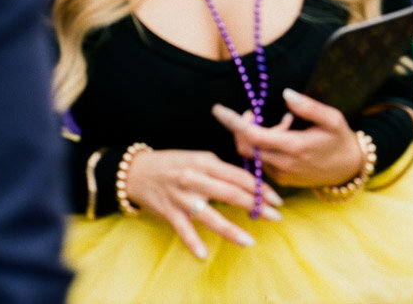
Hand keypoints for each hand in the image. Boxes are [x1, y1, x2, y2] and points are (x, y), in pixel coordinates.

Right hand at [121, 147, 283, 258]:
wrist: (136, 171)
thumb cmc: (174, 164)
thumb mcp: (199, 157)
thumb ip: (222, 168)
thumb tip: (249, 179)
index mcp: (206, 162)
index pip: (239, 176)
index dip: (260, 188)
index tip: (277, 199)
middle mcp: (195, 179)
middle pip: (232, 194)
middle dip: (256, 206)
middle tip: (276, 216)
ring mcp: (182, 198)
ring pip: (211, 216)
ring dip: (232, 230)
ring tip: (250, 241)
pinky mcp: (169, 213)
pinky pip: (184, 230)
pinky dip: (193, 243)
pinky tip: (204, 255)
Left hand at [212, 89, 365, 188]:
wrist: (348, 170)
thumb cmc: (340, 140)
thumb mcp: (332, 118)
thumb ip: (308, 106)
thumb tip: (286, 93)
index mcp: (294, 147)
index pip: (253, 135)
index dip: (234, 122)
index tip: (218, 110)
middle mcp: (282, 164)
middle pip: (245, 146)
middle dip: (243, 127)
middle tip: (255, 112)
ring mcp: (280, 174)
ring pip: (251, 154)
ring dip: (256, 136)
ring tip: (283, 124)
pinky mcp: (280, 179)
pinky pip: (260, 161)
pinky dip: (263, 146)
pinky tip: (284, 137)